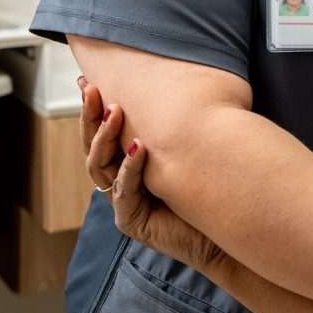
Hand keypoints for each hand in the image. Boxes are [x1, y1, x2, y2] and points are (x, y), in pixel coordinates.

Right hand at [79, 76, 222, 270]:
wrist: (224, 231)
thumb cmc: (210, 189)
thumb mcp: (188, 150)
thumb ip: (174, 126)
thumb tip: (182, 81)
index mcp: (128, 165)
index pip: (103, 134)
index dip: (93, 110)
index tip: (88, 81)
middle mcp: (120, 183)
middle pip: (94, 148)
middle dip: (91, 117)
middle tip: (91, 89)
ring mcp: (123, 203)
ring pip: (101, 167)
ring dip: (106, 138)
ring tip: (115, 112)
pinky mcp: (132, 222)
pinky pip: (124, 192)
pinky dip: (130, 169)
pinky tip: (139, 148)